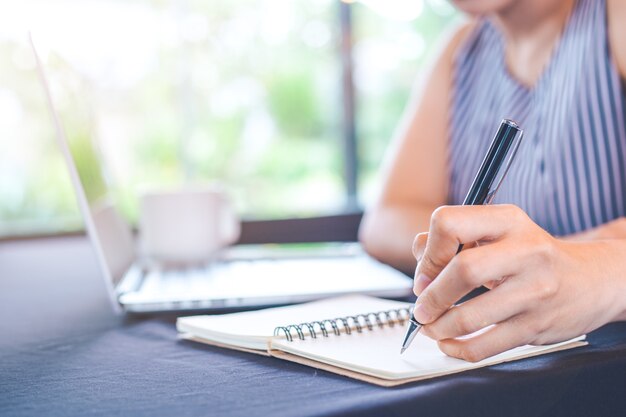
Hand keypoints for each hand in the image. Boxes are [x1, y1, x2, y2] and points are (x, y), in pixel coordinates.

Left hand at [411, 204, 625, 361]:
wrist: (591, 280)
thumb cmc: (532, 255)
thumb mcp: (499, 231)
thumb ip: (455, 237)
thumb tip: (418, 252)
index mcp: (508, 220)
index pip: (449, 223)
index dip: (429, 251)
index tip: (425, 272)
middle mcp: (525, 251)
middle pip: (462, 270)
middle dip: (431, 295)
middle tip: (422, 307)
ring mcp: (534, 291)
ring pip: (470, 316)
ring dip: (438, 326)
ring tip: (431, 326)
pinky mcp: (536, 325)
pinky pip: (485, 345)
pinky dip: (457, 348)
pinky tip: (449, 343)